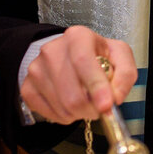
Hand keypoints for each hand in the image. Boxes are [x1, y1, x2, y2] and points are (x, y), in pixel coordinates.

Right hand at [20, 25, 136, 123]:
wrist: (68, 53)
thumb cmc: (96, 55)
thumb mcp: (119, 55)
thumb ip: (125, 74)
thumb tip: (116, 97)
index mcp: (78, 37)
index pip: (83, 61)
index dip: (96, 86)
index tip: (106, 105)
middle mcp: (53, 50)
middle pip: (72, 93)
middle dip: (92, 108)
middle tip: (100, 108)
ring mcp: (37, 69)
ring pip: (62, 107)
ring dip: (80, 113)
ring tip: (86, 102)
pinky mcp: (28, 87)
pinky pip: (48, 113)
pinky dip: (65, 116)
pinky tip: (71, 105)